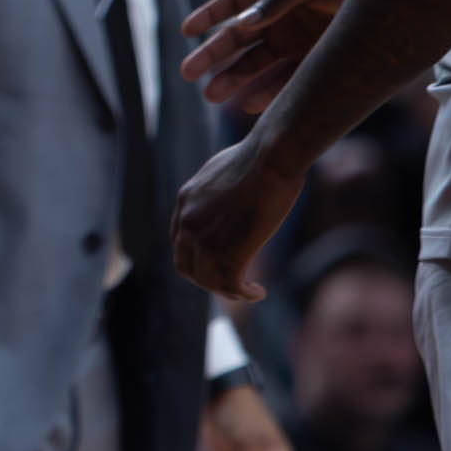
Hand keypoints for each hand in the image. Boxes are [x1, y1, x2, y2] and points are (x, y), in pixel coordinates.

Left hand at [171, 138, 304, 301]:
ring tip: (246, 291)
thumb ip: (215, 191)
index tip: (215, 264)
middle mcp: (188, 222)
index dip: (196, 258)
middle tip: (229, 283)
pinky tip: (258, 292)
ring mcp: (206, 239)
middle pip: (186, 266)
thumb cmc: (257, 158)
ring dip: (227, 291)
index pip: (179, 242)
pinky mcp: (229, 251)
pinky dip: (244, 293)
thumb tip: (226, 197)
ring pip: (207, 281)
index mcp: (185, 201)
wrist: (270, 157)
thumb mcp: (222, 171)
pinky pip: (231, 284)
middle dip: (206, 279)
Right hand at [182, 0, 363, 111]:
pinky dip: (268, 94)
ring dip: (234, 80)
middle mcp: (280, 18)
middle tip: (187, 73)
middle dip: (211, 56)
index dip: (209, 15)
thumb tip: (242, 24)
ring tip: (212, 97)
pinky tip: (250, 105)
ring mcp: (296, 42)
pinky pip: (285, 81)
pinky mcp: (315, 63)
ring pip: (256, 65)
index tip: (186, 31)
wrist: (403, 2)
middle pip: (237, 40)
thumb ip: (277, 0)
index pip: (233, 3)